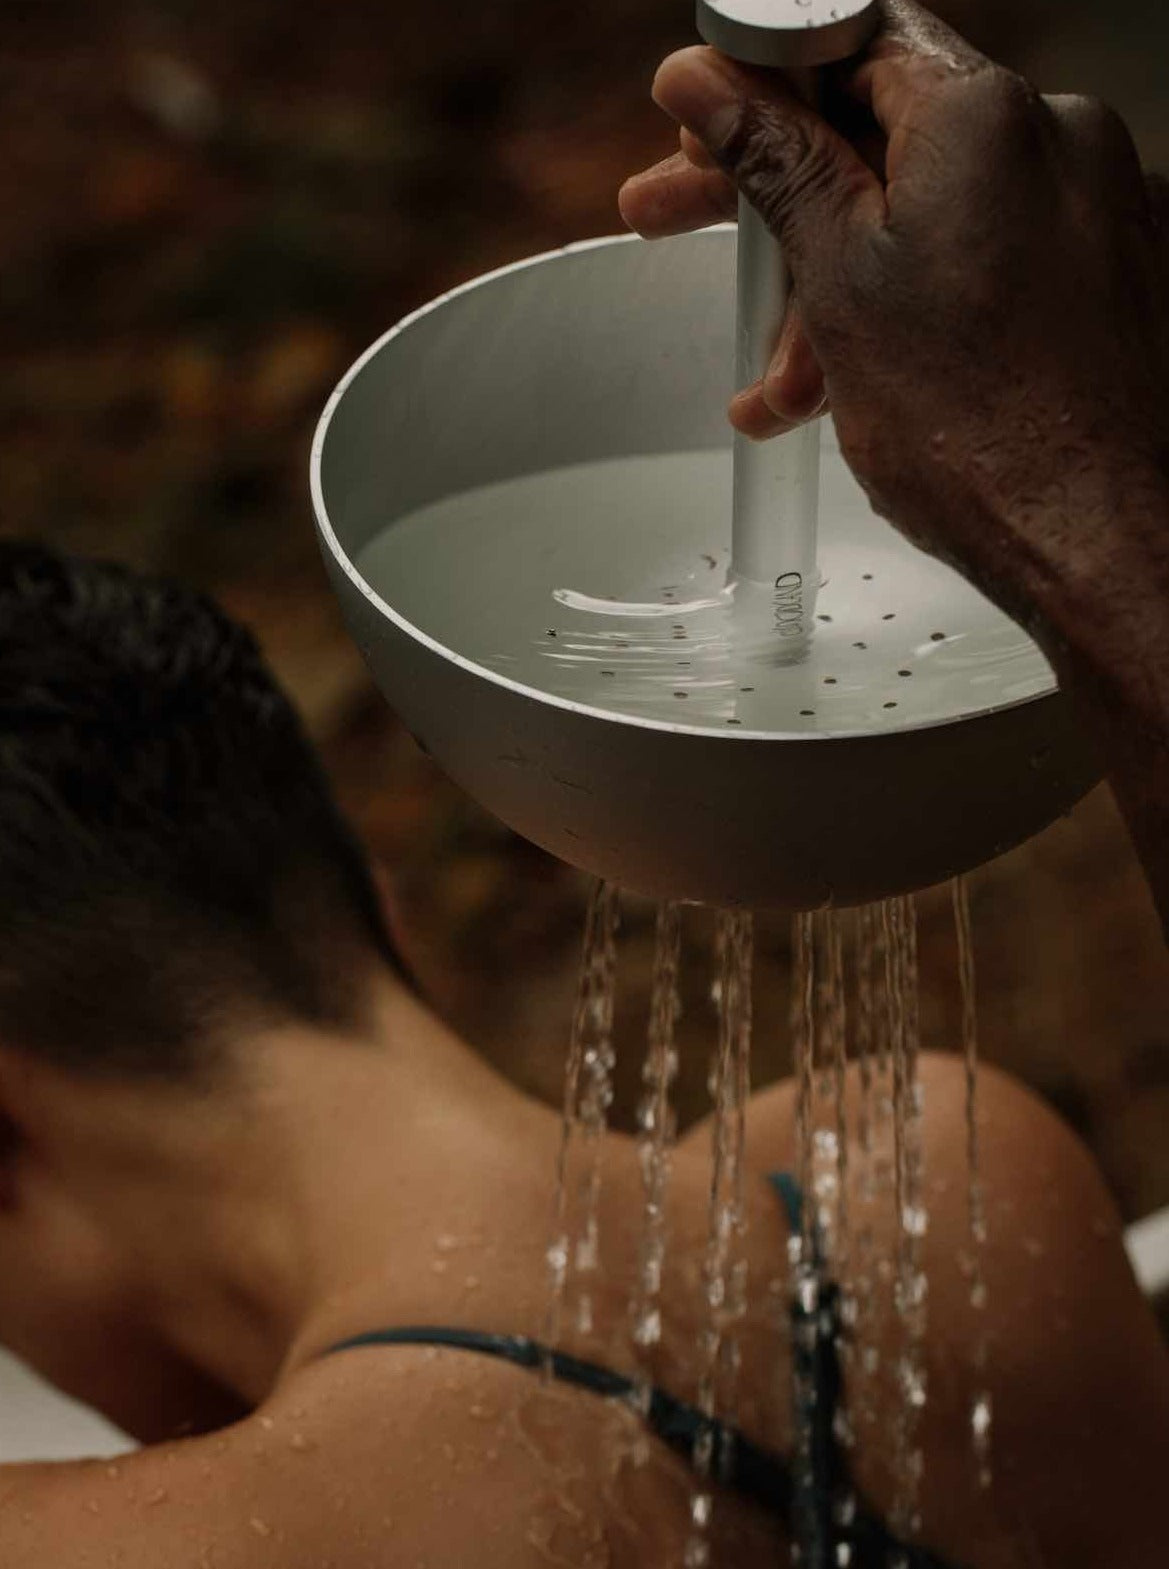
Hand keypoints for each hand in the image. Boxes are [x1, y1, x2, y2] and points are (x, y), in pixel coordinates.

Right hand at [619, 0, 1168, 638]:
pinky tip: (853, 379)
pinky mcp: (1100, 274)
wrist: (1092, 539)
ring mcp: (1089, 206)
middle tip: (686, 215)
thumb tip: (710, 88)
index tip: (703, 119)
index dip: (758, 78)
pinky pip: (980, 258)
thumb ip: (775, 166)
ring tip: (781, 378)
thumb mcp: (839, 285)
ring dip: (834, 282)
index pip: (849, 40)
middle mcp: (1054, 138)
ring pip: (924, 211)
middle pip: (881, 129)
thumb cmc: (982, 433)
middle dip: (776, 192)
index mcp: (984, 115)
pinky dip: (909, 304)